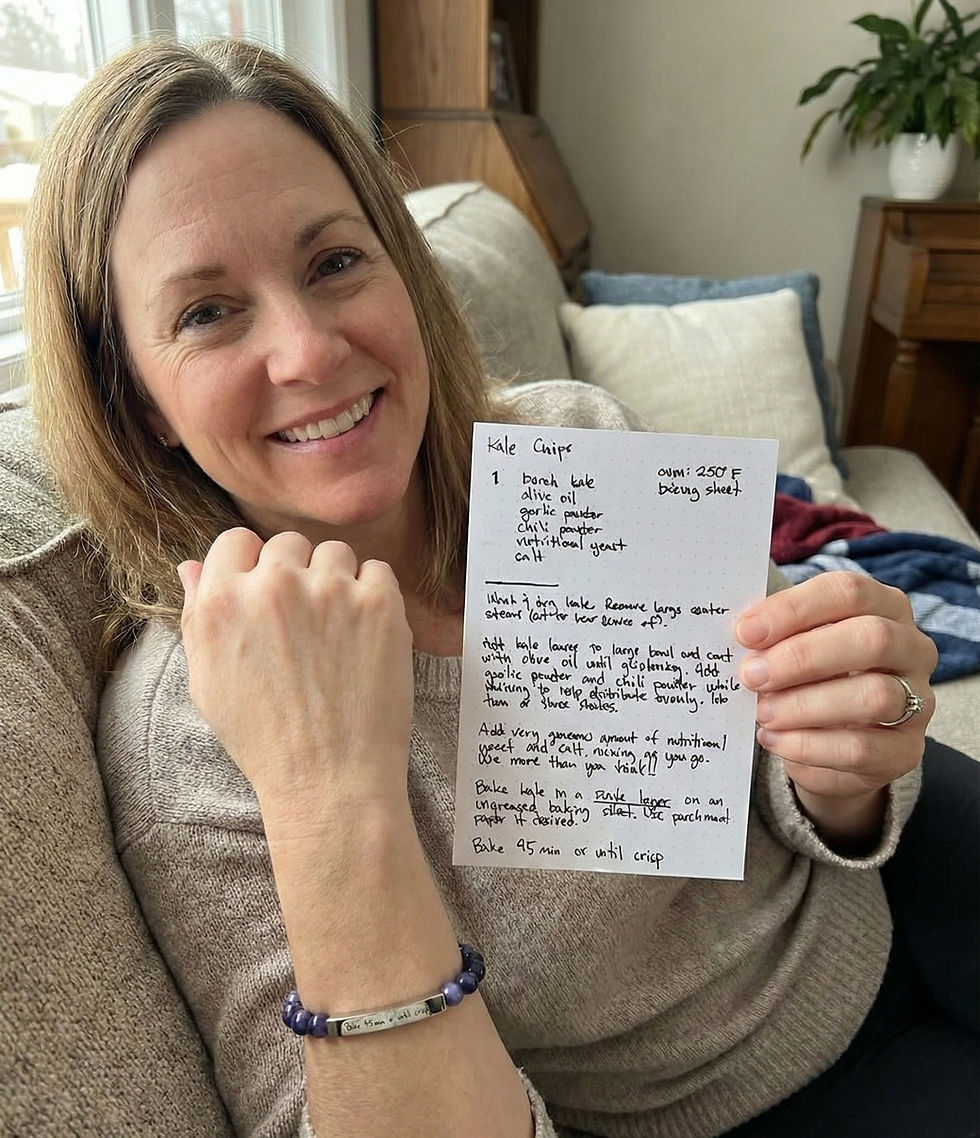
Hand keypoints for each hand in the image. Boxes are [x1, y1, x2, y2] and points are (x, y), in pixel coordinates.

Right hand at [177, 528, 414, 825]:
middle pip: (288, 543)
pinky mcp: (378, 603)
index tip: (267, 592)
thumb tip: (194, 567)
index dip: (252, 565)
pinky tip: (365, 636)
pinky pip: (378, 572)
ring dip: (337, 581)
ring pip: (335, 553)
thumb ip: (198, 615)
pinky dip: (375, 597)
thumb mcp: (207, 681)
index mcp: (222, 601)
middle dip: (296, 573)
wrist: (329, 780)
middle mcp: (273, 586)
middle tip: (307, 622)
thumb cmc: (265, 739)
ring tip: (338, 632)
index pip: (235, 540)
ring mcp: (329, 591)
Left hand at [735, 571, 936, 841]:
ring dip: (805, 705)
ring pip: (872, 696)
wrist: (833, 741)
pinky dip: (809, 745)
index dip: (794, 609)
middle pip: (871, 639)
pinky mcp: (906, 750)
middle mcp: (912, 648)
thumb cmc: (809, 674)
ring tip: (762, 713)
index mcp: (883, 605)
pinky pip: (862, 748)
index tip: (746, 631)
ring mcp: (917, 700)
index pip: (848, 592)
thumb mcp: (793, 645)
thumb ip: (775, 635)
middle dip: (802, 657)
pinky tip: (775, 740)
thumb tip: (742, 635)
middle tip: (751, 675)